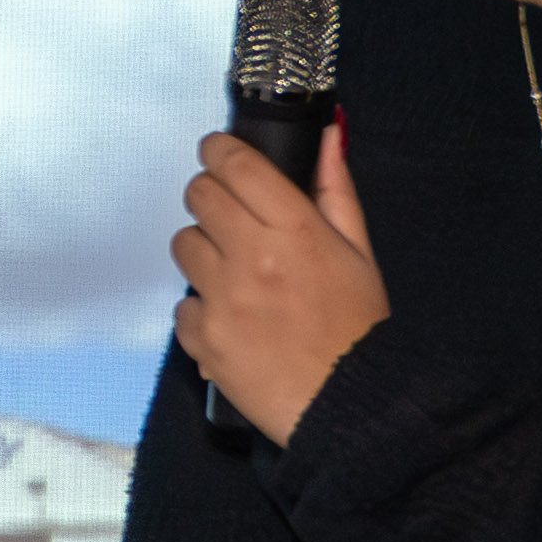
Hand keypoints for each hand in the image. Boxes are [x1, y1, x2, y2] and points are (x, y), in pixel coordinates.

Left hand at [170, 120, 381, 446]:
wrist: (350, 407)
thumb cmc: (359, 328)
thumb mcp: (360, 252)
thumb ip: (335, 189)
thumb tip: (328, 134)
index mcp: (297, 230)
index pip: (236, 164)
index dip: (219, 150)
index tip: (217, 152)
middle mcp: (254, 258)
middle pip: (199, 194)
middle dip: (210, 196)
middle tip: (228, 214)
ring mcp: (224, 299)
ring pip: (183, 244)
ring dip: (203, 250)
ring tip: (234, 273)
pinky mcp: (204, 338)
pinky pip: (182, 304)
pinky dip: (202, 309)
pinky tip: (233, 320)